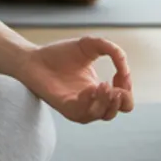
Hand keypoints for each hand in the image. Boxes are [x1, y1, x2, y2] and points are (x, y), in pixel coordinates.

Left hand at [15, 36, 132, 123]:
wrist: (33, 57)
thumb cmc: (59, 53)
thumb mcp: (91, 45)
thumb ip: (113, 50)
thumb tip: (125, 68)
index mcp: (98, 89)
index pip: (123, 98)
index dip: (127, 87)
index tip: (120, 71)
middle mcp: (90, 100)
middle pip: (116, 111)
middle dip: (122, 100)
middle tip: (116, 86)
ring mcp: (78, 105)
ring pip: (102, 115)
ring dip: (108, 102)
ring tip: (105, 85)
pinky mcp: (64, 107)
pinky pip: (82, 113)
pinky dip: (90, 102)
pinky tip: (90, 88)